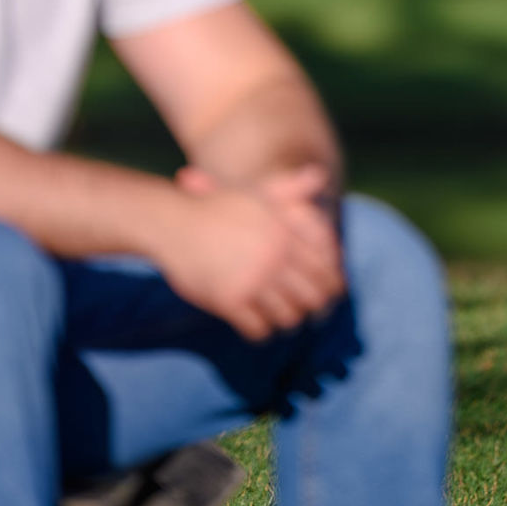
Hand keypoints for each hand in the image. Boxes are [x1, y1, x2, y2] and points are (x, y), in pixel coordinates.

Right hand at [160, 163, 344, 339]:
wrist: (173, 223)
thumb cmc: (217, 207)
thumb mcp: (257, 192)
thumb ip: (291, 188)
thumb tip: (320, 175)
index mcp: (285, 234)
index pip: (325, 269)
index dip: (333, 285)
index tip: (330, 294)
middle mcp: (273, 257)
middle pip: (312, 297)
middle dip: (315, 308)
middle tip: (309, 312)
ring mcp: (252, 280)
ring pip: (288, 317)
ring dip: (287, 321)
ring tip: (282, 319)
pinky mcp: (230, 300)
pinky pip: (258, 328)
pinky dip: (261, 330)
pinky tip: (256, 324)